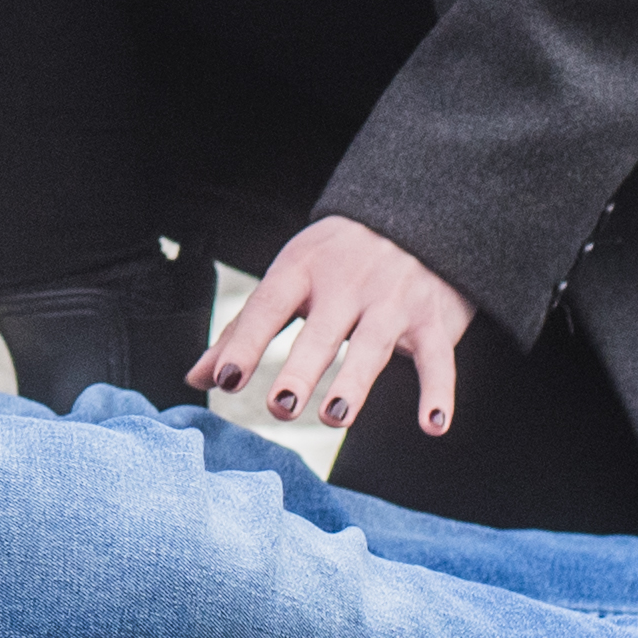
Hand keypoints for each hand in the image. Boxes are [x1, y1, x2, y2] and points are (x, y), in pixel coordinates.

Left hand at [200, 217, 472, 442]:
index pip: (269, 306)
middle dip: (301, 368)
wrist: (419, 214)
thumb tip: (198, 377)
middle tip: (280, 406)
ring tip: (333, 417)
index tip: (225, 380)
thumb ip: (246, 329)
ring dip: (355, 383)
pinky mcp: (433, 319)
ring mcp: (393, 300)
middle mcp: (348, 283)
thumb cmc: (339, 257)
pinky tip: (433, 424)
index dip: (245, 343)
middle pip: (321, 330)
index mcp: (303, 269)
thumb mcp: (290, 276)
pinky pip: (438, 358)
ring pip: (373, 345)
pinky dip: (439, 391)